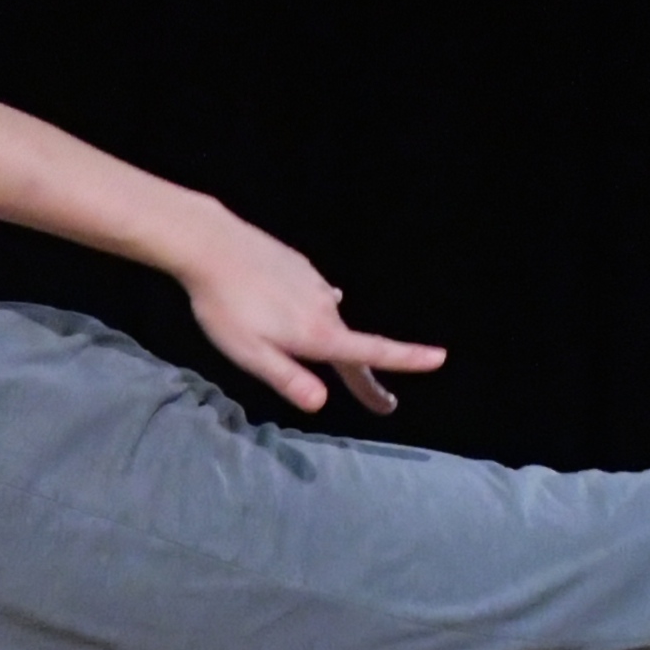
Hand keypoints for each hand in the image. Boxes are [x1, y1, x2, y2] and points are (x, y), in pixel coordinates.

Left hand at [179, 218, 447, 416]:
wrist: (211, 245)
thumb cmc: (225, 307)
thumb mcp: (251, 354)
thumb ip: (287, 379)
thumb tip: (321, 404)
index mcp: (317, 334)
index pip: (369, 353)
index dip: (406, 359)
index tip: (439, 358)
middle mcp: (324, 307)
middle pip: (352, 347)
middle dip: (364, 376)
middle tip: (381, 402)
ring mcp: (314, 283)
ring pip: (328, 321)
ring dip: (326, 340)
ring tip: (308, 356)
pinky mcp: (300, 267)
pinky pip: (313, 298)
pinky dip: (310, 312)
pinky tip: (293, 311)